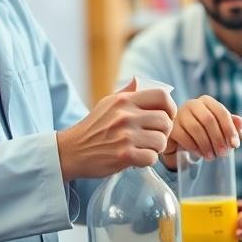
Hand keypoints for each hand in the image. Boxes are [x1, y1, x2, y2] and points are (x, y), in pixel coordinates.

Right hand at [57, 77, 175, 179]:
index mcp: (124, 100)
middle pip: (165, 121)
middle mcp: (126, 115)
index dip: (170, 107)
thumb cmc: (92, 128)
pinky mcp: (124, 155)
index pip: (162, 96)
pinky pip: (152, 158)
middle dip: (163, 132)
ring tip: (144, 148)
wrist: (71, 151)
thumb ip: (126, 93)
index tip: (166, 116)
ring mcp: (125, 135)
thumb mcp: (107, 103)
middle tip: (153, 137)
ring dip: (156, 148)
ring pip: (161, 141)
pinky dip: (147, 161)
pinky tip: (137, 158)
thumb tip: (139, 80)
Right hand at [162, 95, 241, 170]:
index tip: (235, 144)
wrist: (180, 140)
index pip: (221, 112)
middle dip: (218, 139)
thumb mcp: (219, 128)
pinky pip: (184, 136)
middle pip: (209, 120)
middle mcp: (192, 104)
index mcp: (206, 101)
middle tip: (223, 153)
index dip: (230, 129)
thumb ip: (232, 125)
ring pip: (196, 128)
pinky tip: (200, 154)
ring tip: (212, 156)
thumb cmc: (203, 132)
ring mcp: (179, 114)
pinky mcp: (171, 126)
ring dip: (206, 145)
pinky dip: (194, 147)